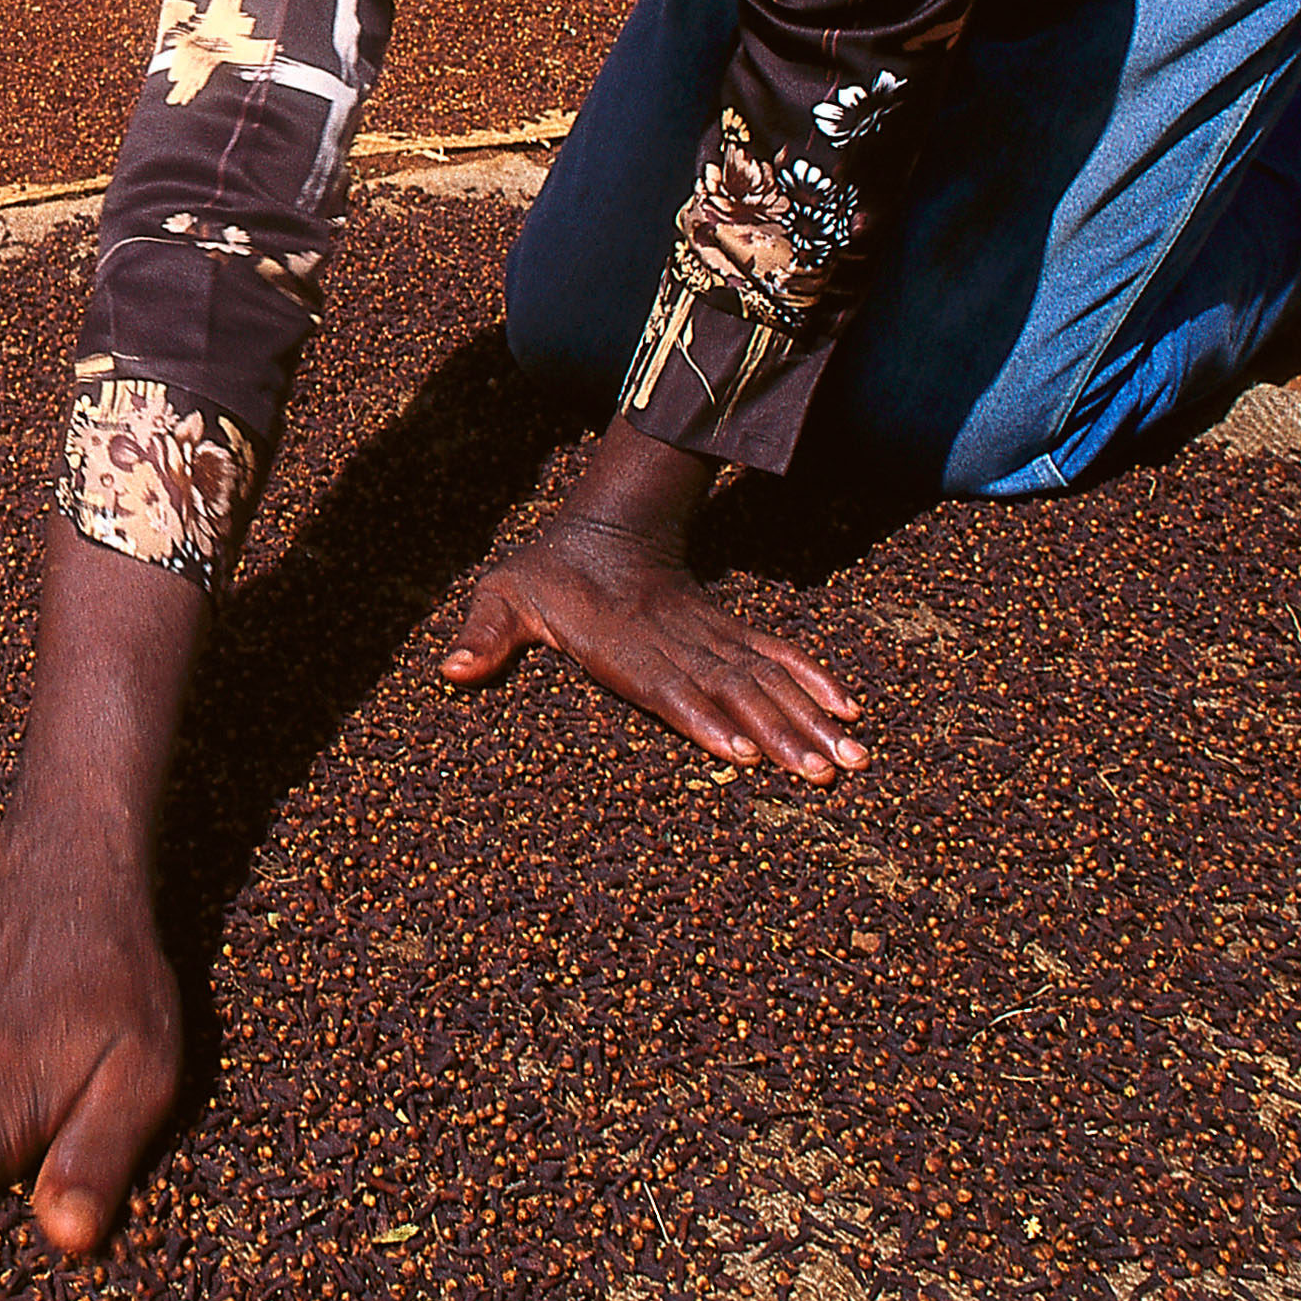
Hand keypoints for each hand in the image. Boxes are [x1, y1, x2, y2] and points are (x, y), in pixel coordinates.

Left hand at [440, 422, 866, 780]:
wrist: (602, 526)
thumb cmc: (546, 574)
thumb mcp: (505, 595)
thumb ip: (485, 633)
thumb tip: (450, 669)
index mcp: (621, 640)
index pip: (666, 684)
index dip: (702, 717)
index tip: (741, 752)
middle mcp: (673, 641)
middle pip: (732, 690)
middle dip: (780, 733)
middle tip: (824, 774)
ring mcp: (706, 636)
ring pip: (762, 679)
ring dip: (807, 719)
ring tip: (850, 757)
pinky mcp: (725, 632)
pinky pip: (774, 655)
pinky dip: (811, 679)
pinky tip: (848, 708)